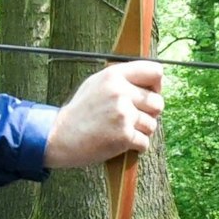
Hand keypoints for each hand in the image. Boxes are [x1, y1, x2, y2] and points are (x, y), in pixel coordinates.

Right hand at [43, 61, 164, 169]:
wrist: (60, 136)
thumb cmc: (81, 111)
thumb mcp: (96, 83)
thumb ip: (123, 79)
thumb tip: (153, 82)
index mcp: (114, 75)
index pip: (155, 71)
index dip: (157, 85)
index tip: (149, 94)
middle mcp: (120, 92)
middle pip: (158, 102)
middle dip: (150, 113)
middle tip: (134, 118)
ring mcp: (123, 114)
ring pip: (152, 124)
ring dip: (142, 131)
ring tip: (122, 130)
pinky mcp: (123, 136)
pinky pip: (144, 142)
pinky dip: (136, 146)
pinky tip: (121, 143)